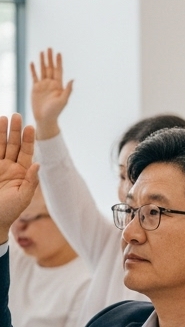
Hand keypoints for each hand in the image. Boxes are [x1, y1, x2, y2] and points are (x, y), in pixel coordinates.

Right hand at [0, 115, 39, 235]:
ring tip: (3, 118)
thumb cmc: (9, 211)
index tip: (30, 126)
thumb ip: (31, 181)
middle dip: (15, 131)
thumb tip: (38, 164)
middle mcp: (11, 167)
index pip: (27, 152)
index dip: (28, 139)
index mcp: (23, 173)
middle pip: (13, 145)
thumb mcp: (23, 197)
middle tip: (16, 115)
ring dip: (1, 133)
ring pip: (0, 146)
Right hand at [28, 49, 71, 139]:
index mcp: (59, 85)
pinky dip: (33, 70)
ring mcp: (43, 85)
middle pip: (50, 68)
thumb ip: (68, 90)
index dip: (58, 62)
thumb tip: (73, 79)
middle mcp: (51, 83)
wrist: (45, 118)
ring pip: (42, 70)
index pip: (58, 70)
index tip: (59, 53)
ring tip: (42, 52)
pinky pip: (34, 76)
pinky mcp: (35, 88)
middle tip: (50, 48)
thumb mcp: (63, 100)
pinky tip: (33, 63)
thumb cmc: (56, 111)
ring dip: (42, 61)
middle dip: (50, 58)